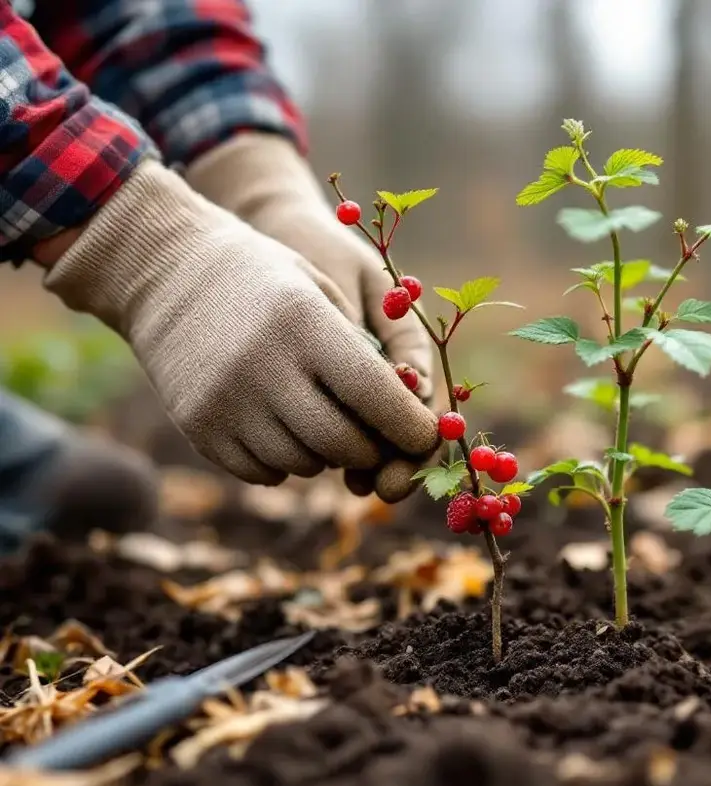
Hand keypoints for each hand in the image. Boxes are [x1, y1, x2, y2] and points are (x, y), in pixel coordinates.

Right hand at [185, 133, 438, 500]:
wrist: (165, 268)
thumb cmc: (266, 277)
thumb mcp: (321, 287)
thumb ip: (366, 349)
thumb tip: (413, 414)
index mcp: (303, 323)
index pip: (374, 395)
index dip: (408, 425)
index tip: (425, 435)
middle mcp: (261, 367)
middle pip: (341, 443)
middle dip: (370, 448)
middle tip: (376, 437)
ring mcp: (224, 402)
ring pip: (304, 464)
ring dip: (327, 454)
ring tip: (323, 419)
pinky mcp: (197, 428)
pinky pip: (263, 472)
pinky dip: (286, 462)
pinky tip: (284, 427)